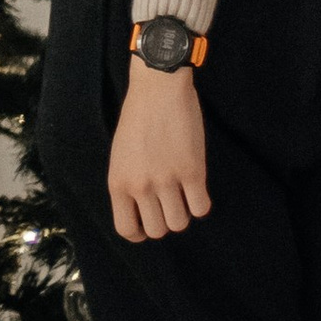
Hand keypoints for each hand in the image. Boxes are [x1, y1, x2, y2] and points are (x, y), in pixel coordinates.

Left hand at [108, 59, 211, 242]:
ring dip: (184, 211)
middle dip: (165, 220)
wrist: (158, 88)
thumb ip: (129, 184)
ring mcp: (167, 180)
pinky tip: (197, 187)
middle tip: (169, 203)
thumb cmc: (138, 118)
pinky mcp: (193, 171)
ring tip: (183, 193)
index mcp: (118, 183)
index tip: (149, 224)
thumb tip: (144, 210)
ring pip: (180, 222)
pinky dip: (201, 202)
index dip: (140, 232)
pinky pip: (201, 208)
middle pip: (157, 230)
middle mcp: (140, 186)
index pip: (127, 229)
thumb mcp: (121, 155)